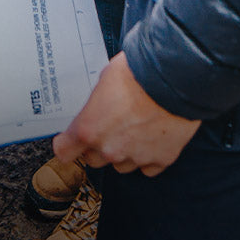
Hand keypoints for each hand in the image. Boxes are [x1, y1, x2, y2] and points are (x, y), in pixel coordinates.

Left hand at [53, 52, 200, 176]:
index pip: (64, 152)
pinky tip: (155, 137)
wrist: (176, 78)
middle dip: (99, 146)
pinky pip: (148, 167)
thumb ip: (97, 103)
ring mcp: (135, 157)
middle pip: (93, 160)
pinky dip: (150, 156)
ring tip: (138, 129)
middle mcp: (109, 149)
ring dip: (125, 152)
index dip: (68, 145)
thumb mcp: (105, 80)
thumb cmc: (138, 72)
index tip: (72, 140)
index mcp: (88, 130)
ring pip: (121, 165)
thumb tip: (99, 106)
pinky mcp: (160, 159)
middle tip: (112, 127)